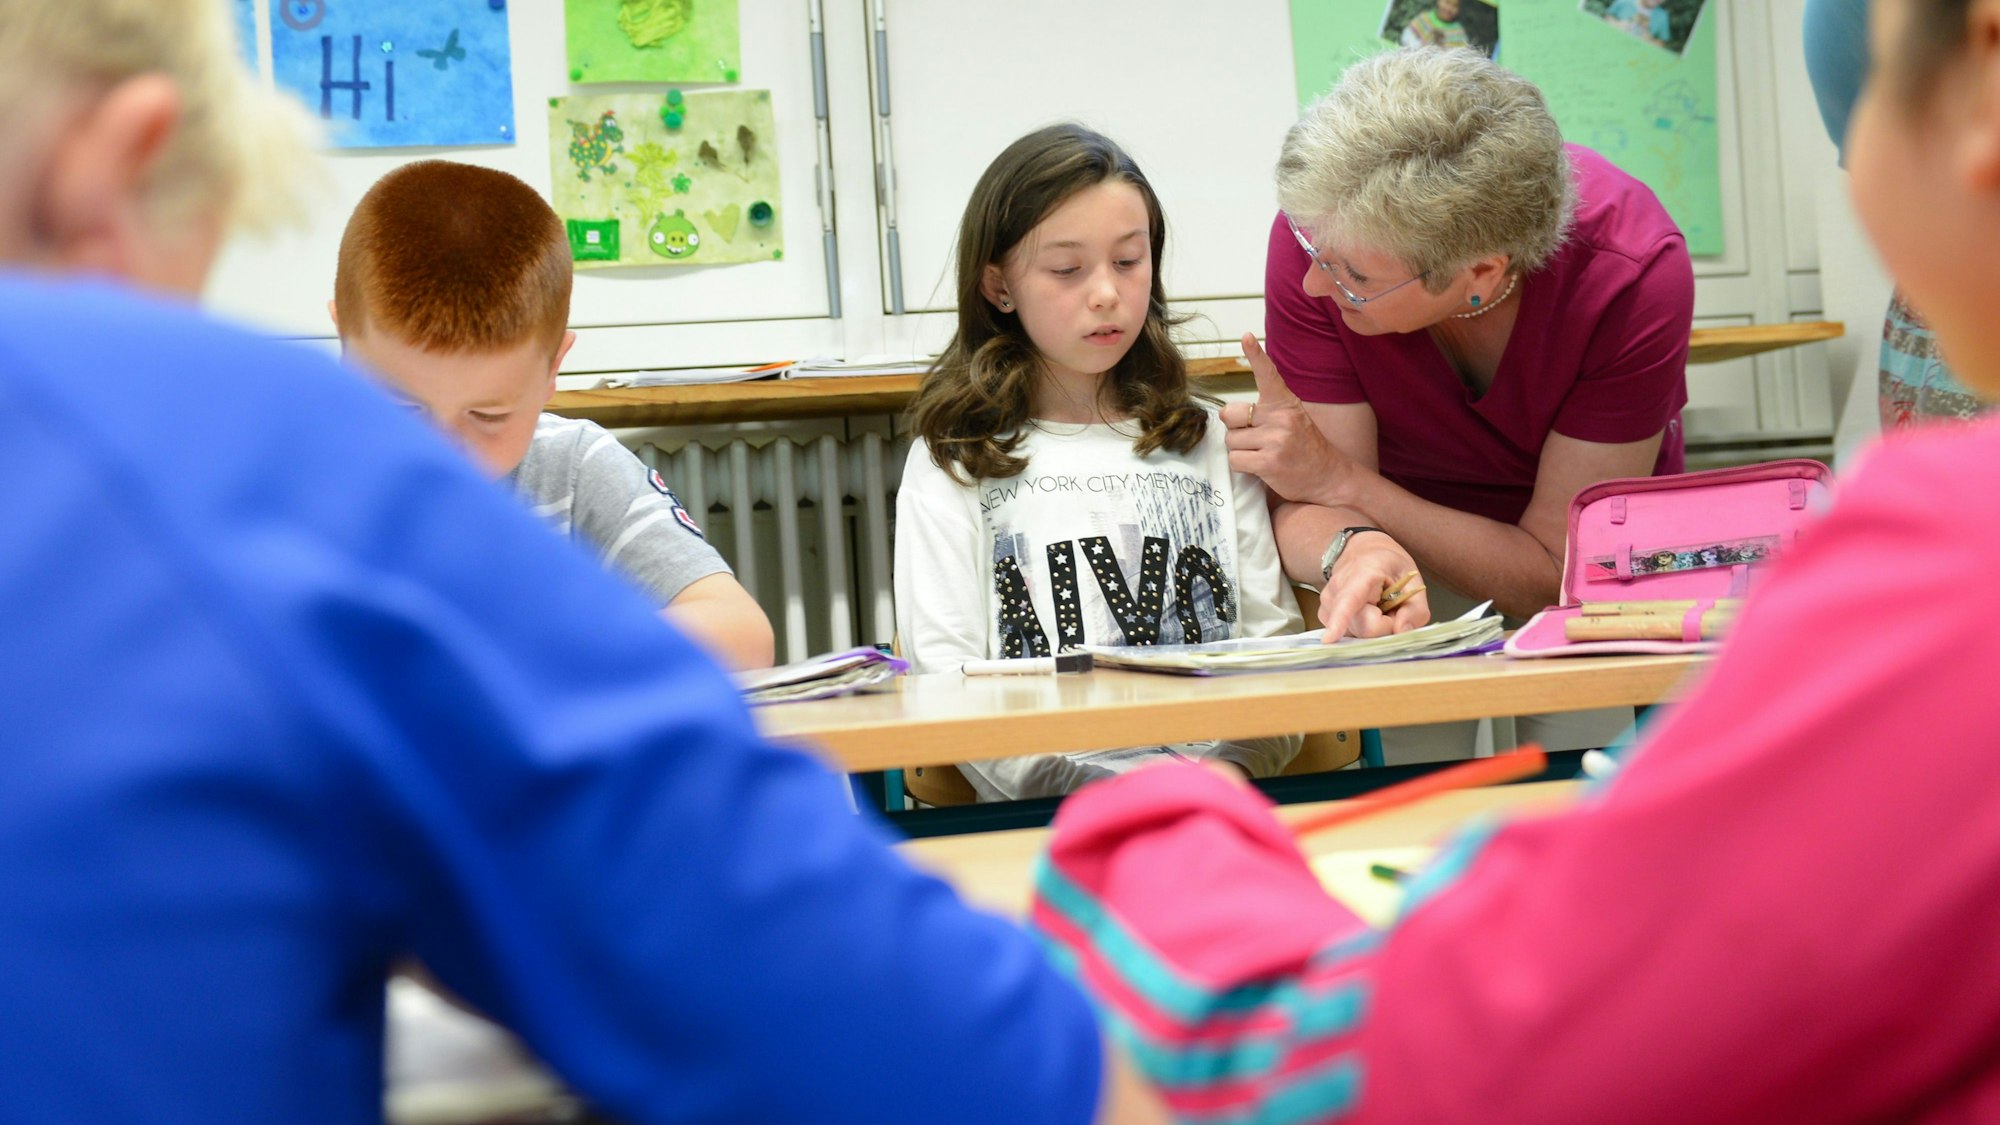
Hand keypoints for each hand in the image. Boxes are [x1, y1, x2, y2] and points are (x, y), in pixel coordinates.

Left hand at [1221, 333, 1359, 505]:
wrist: (1329, 478)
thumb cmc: (1304, 449)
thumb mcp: (1291, 420)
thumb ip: (1263, 413)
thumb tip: (1225, 414)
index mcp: (1286, 403)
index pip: (1268, 374)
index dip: (1255, 355)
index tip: (1246, 337)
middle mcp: (1281, 418)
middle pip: (1230, 415)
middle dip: (1235, 429)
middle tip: (1255, 440)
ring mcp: (1275, 440)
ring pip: (1230, 441)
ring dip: (1240, 451)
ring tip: (1263, 455)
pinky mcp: (1269, 463)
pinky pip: (1235, 460)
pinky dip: (1242, 466)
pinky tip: (1260, 468)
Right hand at [1319, 535, 1430, 641]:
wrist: (1360, 551)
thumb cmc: (1388, 565)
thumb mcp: (1413, 581)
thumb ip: (1415, 610)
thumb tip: (1402, 632)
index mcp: (1360, 576)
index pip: (1349, 602)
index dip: (1339, 621)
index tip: (1327, 639)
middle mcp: (1336, 592)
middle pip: (1365, 630)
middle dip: (1385, 626)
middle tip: (1392, 607)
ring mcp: (1326, 606)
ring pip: (1358, 635)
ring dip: (1375, 628)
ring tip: (1378, 607)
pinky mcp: (1325, 617)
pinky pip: (1351, 635)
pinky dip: (1363, 629)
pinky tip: (1366, 612)